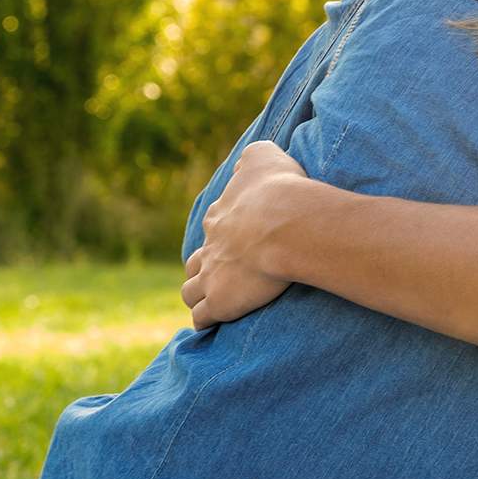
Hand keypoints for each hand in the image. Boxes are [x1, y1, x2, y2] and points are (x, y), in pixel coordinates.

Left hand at [182, 140, 310, 328]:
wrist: (286, 224)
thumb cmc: (280, 189)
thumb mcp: (264, 156)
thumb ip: (253, 156)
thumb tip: (247, 159)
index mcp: (221, 215)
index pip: (215, 225)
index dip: (226, 233)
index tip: (242, 238)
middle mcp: (210, 246)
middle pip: (196, 260)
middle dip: (205, 266)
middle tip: (223, 272)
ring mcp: (212, 276)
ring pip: (191, 290)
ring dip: (199, 294)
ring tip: (213, 300)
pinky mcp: (220, 302)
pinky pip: (203, 317)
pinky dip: (205, 320)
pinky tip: (214, 322)